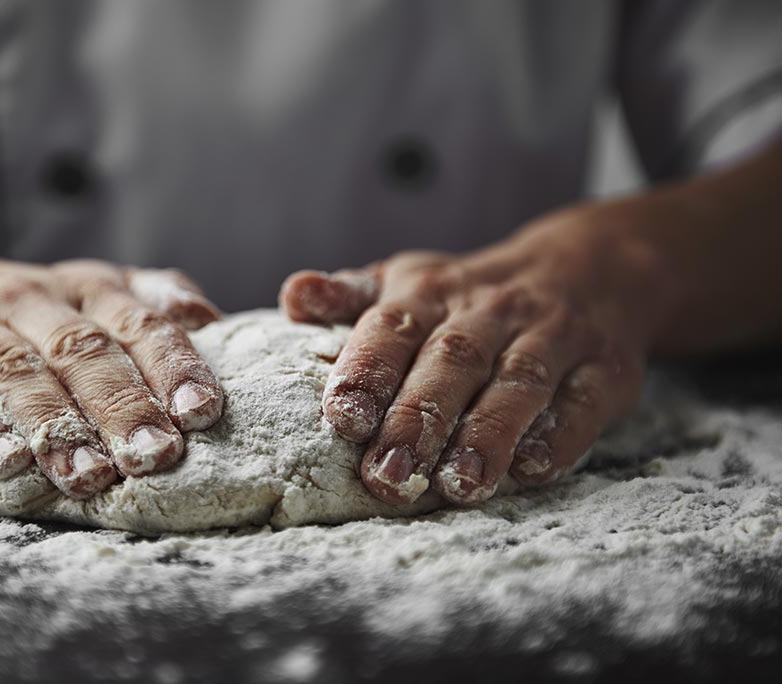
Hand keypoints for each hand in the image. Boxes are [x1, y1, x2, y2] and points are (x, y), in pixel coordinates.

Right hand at [0, 245, 223, 498]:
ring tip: (90, 475)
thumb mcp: (86, 290)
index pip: (136, 321)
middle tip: (156, 455)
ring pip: (18, 375)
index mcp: (85, 288)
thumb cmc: (22, 310)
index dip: (172, 365)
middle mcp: (30, 300)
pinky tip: (6, 465)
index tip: (202, 412)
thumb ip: (148, 302)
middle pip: (82, 351)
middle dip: (123, 406)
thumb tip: (211, 322)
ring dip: (57, 427)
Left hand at [280, 210, 653, 504]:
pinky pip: (584, 401)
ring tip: (459, 486)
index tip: (342, 418)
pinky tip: (531, 470)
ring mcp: (552, 336)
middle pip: (451, 361)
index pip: (392, 326)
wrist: (589, 268)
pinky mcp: (604, 368)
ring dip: (488, 434)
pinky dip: (559, 436)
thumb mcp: (408, 281)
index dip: (368, 370)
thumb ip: (350, 297)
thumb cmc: (469, 295)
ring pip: (519, 382)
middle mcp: (489, 310)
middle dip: (418, 420)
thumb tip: (294, 296)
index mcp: (429, 292)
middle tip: (387, 478)